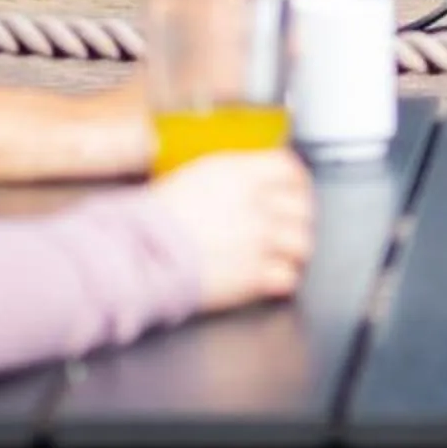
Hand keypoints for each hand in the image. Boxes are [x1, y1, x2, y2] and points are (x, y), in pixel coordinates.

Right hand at [149, 150, 315, 311]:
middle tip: (289, 227)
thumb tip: (252, 180)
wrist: (142, 253)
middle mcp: (257, 204)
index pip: (290, 168)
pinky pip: (289, 277)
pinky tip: (272, 277)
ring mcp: (260, 240)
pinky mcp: (255, 275)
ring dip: (294, 251)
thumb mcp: (196, 175)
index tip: (297, 189)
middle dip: (298, 219)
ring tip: (282, 255)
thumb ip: (232, 175)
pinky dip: (283, 279)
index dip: (298, 180)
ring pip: (303, 244)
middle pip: (303, 208)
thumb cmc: (157, 217)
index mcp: (241, 173)